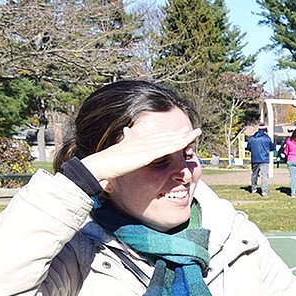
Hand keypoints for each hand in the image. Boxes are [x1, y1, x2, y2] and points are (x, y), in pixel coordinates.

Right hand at [80, 125, 201, 184]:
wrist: (100, 164)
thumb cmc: (108, 162)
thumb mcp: (120, 152)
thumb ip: (126, 143)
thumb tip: (126, 133)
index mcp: (139, 142)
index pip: (159, 138)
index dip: (172, 135)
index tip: (182, 133)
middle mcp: (144, 141)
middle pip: (167, 137)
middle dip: (182, 133)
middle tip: (194, 130)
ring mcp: (146, 147)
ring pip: (170, 140)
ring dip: (184, 137)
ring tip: (196, 133)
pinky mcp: (147, 154)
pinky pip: (166, 148)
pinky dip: (177, 144)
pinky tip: (186, 141)